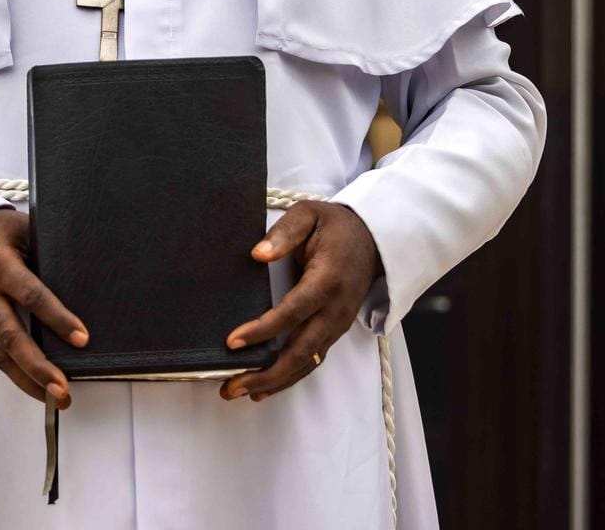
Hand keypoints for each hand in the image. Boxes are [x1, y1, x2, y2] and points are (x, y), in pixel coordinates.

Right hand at [0, 207, 88, 407]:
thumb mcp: (18, 227)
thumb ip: (44, 246)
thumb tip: (85, 264)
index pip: (31, 294)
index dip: (56, 317)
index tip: (81, 337)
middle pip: (11, 335)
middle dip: (38, 364)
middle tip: (62, 386)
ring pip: (2, 353)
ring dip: (29, 379)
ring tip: (57, 397)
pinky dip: (18, 376)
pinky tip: (38, 391)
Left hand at [220, 201, 381, 401]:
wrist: (372, 239)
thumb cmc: (335, 226)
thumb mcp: (309, 214)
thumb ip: (284, 232)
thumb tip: (258, 254)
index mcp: (327, 280)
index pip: (293, 311)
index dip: (263, 330)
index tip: (233, 342)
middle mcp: (335, 309)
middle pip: (301, 350)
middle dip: (266, 372)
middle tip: (231, 384)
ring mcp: (337, 324)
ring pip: (306, 362)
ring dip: (274, 381)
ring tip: (240, 391)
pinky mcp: (334, 331)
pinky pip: (311, 360)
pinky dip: (289, 377)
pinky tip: (264, 387)